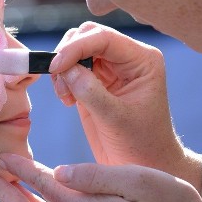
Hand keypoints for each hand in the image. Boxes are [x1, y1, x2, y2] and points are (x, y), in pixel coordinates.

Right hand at [50, 22, 200, 187]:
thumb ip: (91, 92)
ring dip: (63, 68)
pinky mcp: (94, 81)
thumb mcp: (117, 119)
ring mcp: (110, 68)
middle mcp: (127, 58)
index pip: (104, 38)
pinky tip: (68, 100)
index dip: (76, 47)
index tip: (57, 66)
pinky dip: (61, 79)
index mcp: (142, 60)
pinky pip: (70, 67)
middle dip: (68, 55)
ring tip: (66, 97)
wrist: (145, 166)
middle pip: (87, 35)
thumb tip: (66, 68)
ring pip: (75, 48)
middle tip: (61, 84)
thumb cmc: (140, 144)